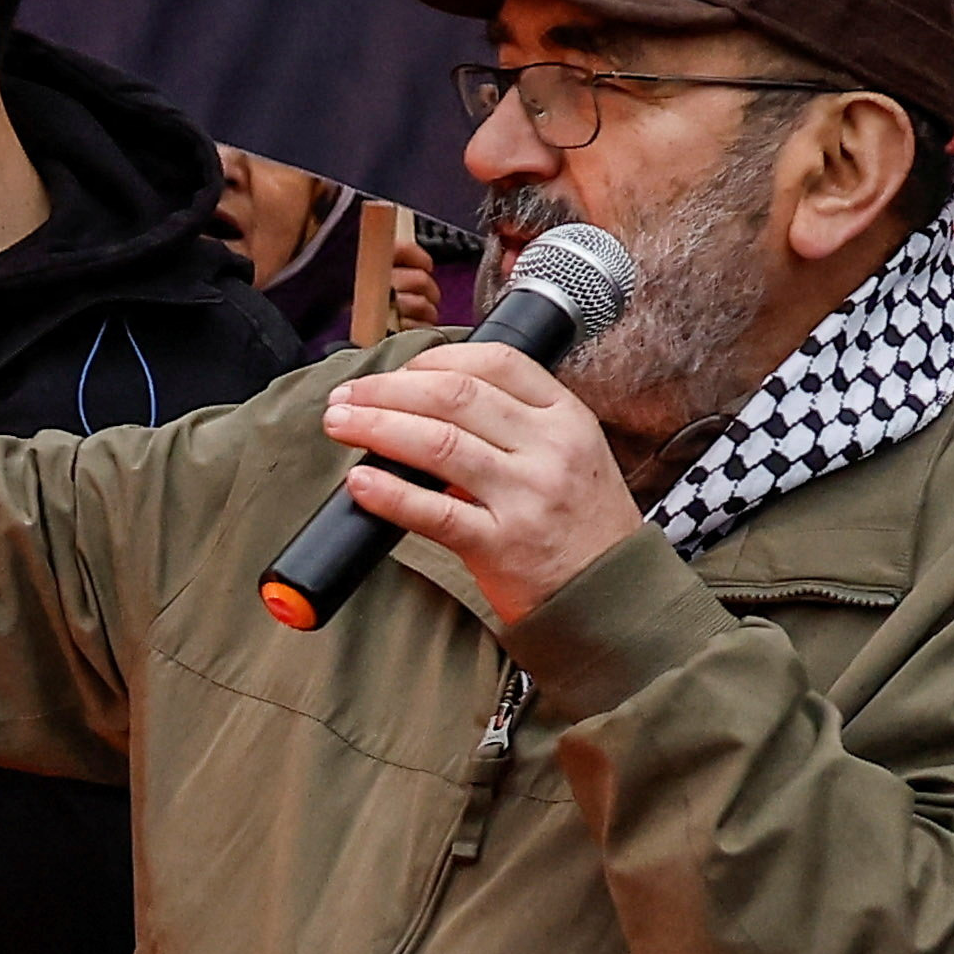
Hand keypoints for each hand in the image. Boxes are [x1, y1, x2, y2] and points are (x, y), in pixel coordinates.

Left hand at [320, 335, 646, 627]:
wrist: (614, 594)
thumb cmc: (579, 520)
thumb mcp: (568, 453)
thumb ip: (513, 423)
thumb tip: (422, 400)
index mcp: (566, 417)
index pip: (496, 362)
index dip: (433, 360)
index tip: (395, 371)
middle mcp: (550, 449)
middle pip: (454, 396)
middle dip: (387, 390)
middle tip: (346, 398)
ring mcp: (527, 496)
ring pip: (438, 443)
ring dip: (376, 428)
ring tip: (339, 425)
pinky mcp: (502, 545)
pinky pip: (434, 512)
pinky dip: (389, 493)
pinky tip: (359, 483)